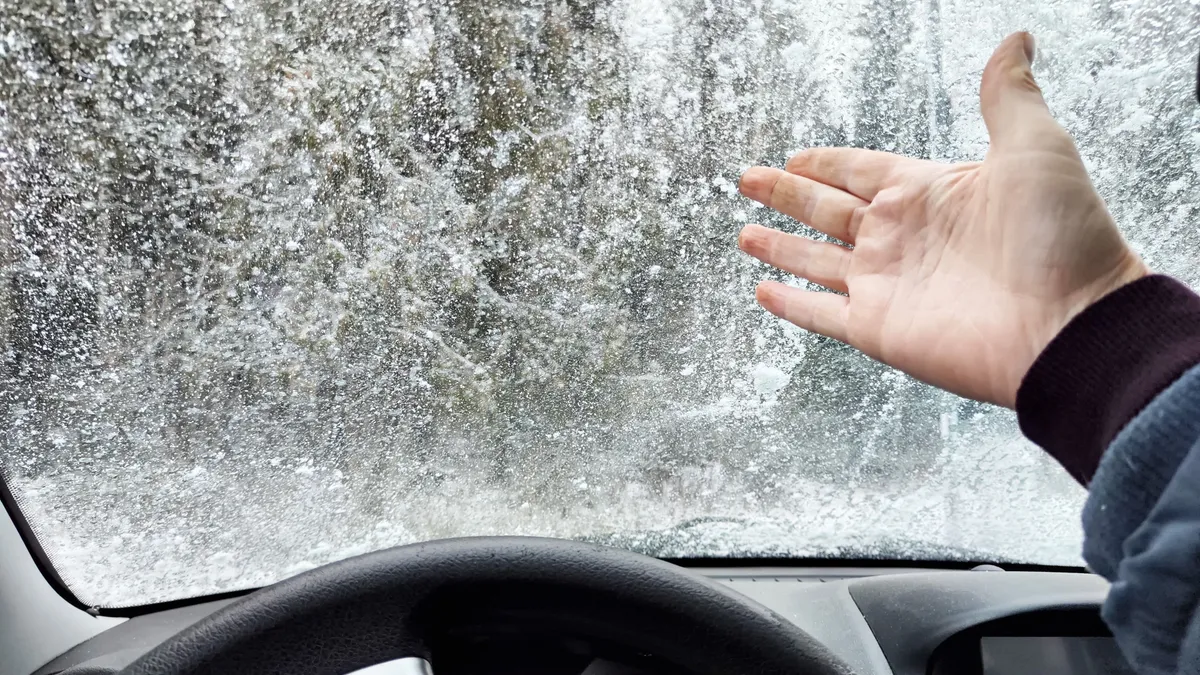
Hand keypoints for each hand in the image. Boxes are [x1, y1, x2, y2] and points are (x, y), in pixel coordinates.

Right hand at [737, 32, 1147, 407]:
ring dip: (779, 246)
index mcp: (927, 193)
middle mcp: (900, 237)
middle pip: (826, 210)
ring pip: (815, 261)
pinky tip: (764, 291)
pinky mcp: (878, 328)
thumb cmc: (1062, 236)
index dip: (826, 163)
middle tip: (750, 179)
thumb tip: (1015, 40)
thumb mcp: (1034, 146)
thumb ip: (1007, 96)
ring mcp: (886, 285)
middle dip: (786, 194)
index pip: (860, 171)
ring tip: (745, 233)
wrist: (1072, 322)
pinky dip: (791, 304)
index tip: (796, 155)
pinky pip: (821, 314)